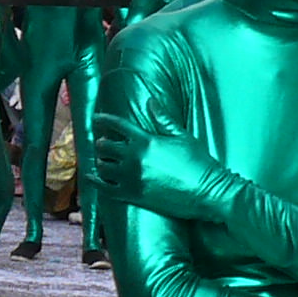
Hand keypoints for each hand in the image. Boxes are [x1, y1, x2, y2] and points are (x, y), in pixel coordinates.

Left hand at [89, 105, 224, 219]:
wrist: (206, 192)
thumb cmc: (198, 162)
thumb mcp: (182, 136)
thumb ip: (163, 118)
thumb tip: (151, 101)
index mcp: (146, 140)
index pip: (118, 125)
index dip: (105, 120)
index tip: (96, 118)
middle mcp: (134, 158)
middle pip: (106, 146)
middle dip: (102, 143)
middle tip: (101, 142)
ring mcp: (132, 178)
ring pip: (103, 167)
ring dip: (100, 161)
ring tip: (101, 160)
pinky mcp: (133, 195)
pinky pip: (106, 188)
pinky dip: (96, 182)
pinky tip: (91, 177)